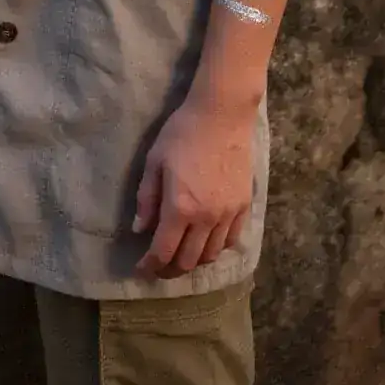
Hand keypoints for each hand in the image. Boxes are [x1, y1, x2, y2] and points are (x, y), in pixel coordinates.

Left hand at [134, 96, 255, 279]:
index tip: (140, 270)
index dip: (150, 265)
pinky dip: (216, 248)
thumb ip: (146, 199)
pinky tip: (206, 243)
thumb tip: (139, 229)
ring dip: (194, 261)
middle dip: (170, 269)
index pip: (163, 251)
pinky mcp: (244, 206)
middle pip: (188, 260)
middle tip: (158, 266)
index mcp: (180, 208)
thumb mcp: (154, 162)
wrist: (222, 115)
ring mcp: (228, 214)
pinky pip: (231, 240)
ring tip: (181, 256)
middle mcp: (206, 218)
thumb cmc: (182, 133)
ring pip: (211, 255)